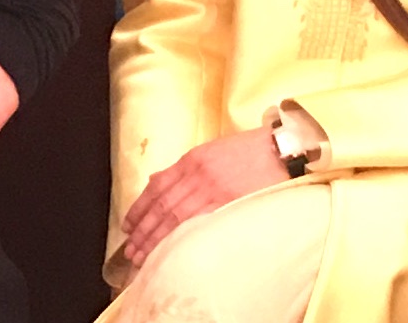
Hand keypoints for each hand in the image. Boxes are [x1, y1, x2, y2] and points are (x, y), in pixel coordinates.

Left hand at [119, 128, 288, 267]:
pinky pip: (199, 224)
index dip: (139, 209)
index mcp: (191, 160)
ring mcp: (212, 190)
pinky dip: (181, 239)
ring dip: (156, 239)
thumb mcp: (210, 151)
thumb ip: (183, 168)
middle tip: (131, 250)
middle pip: (162, 206)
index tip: (128, 226)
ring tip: (143, 256)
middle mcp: (197, 175)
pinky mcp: (229, 204)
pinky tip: (171, 251)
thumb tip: (156, 181)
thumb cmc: (246, 151)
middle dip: (143, 231)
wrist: (279, 150)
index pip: (157, 188)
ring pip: (176, 218)